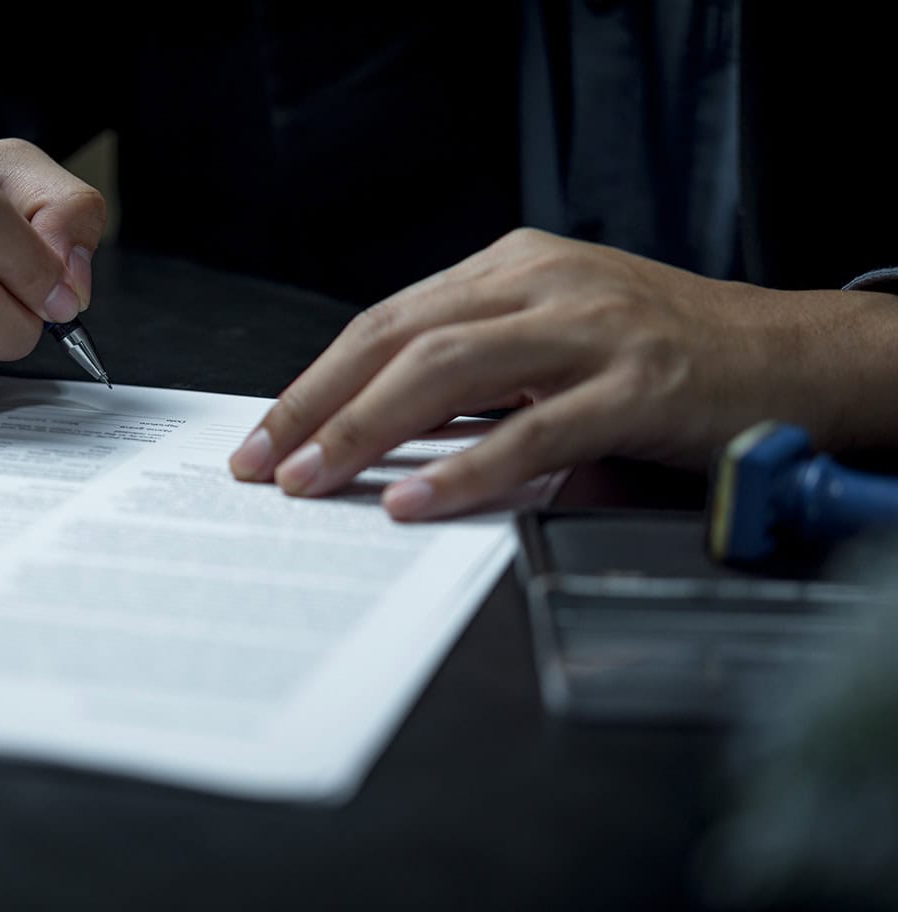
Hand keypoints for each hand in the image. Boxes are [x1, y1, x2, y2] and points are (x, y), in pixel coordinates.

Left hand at [230, 227, 897, 519]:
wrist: (793, 355)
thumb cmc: (669, 353)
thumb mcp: (557, 336)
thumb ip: (478, 369)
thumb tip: (379, 431)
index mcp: (515, 268)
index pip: (387, 321)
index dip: (317, 379)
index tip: (266, 431)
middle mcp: (544, 284)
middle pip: (399, 340)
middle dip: (317, 405)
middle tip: (262, 462)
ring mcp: (592, 329)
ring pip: (448, 373)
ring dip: (365, 431)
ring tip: (312, 479)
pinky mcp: (637, 385)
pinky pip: (530, 430)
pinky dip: (464, 469)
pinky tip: (414, 500)